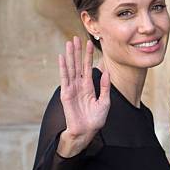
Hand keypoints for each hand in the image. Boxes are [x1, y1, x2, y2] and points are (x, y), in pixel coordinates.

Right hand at [58, 37, 110, 153]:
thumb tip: (107, 72)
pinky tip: (62, 57)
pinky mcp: (66, 94)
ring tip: (69, 43)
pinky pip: (64, 78)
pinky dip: (63, 67)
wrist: (86, 132)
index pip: (88, 67)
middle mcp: (79, 85)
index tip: (88, 43)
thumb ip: (105, 87)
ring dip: (70, 55)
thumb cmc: (95, 120)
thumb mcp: (105, 102)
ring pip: (71, 68)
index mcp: (88, 87)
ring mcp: (72, 88)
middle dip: (77, 51)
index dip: (88, 55)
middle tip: (76, 37)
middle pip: (78, 64)